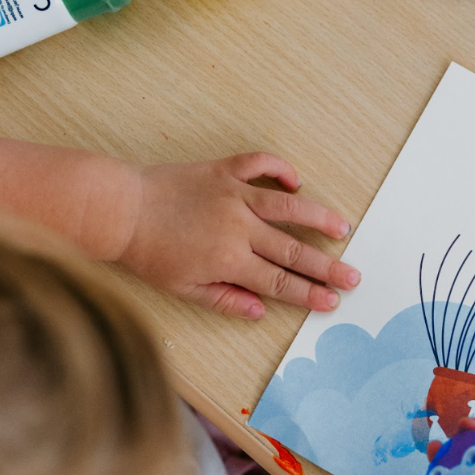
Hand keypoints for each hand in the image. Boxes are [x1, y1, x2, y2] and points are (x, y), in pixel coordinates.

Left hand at [116, 152, 359, 318]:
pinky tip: (296, 181)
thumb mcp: (183, 288)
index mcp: (229, 260)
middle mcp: (238, 227)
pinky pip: (260, 164)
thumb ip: (225, 299)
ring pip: (288, 205)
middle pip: (292, 249)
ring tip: (343, 227)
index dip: (308, 293)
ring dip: (318, 217)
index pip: (279, 281)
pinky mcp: (223, 170)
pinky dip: (281, 169)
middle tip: (353, 275)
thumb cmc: (147, 253)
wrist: (120, 210)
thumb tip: (260, 310)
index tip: (332, 300)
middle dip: (326, 265)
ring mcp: (233, 194)